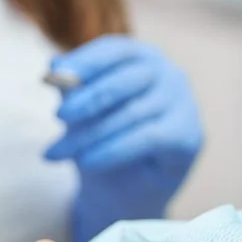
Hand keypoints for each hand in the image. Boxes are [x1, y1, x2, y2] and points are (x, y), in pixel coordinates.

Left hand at [45, 36, 203, 241]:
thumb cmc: (104, 141)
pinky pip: (147, 138)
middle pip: (124, 80)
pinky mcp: (188, 135)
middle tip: (58, 116)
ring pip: (131, 113)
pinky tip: (87, 161)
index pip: (115, 50)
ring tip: (57, 152)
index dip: (84, 60)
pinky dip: (112, 150)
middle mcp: (170, 74)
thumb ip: (74, 89)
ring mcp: (184, 103)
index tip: (53, 74)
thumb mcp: (83, 112)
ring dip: (89, 134)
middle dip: (87, 99)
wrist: (126, 192)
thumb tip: (55, 67)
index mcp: (144, 58)